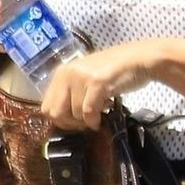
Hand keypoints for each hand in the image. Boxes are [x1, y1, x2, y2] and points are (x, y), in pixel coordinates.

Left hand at [41, 41, 164, 130]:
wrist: (137, 60)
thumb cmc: (113, 72)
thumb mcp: (84, 79)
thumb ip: (71, 94)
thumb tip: (61, 119)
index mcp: (61, 73)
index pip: (46, 107)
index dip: (60, 120)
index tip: (76, 121)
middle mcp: (67, 73)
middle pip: (56, 114)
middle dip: (71, 124)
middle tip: (86, 122)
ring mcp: (81, 77)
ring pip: (75, 114)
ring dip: (87, 121)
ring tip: (100, 111)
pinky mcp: (96, 82)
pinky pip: (89, 112)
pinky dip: (95, 121)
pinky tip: (102, 118)